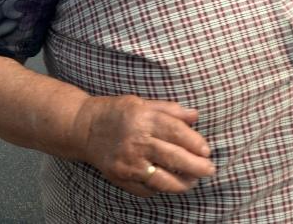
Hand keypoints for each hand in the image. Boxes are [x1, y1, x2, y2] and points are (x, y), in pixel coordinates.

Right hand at [73, 95, 214, 196]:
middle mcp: (136, 141)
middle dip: (196, 166)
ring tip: (192, 181)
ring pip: (163, 179)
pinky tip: (169, 183)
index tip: (207, 150)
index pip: (177, 133)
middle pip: (174, 157)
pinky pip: (147, 189)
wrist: (83, 128)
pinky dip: (161, 188)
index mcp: (143, 119)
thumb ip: (169, 109)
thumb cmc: (116, 113)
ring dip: (182, 183)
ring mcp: (128, 162)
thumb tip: (195, 115)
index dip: (195, 143)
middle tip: (209, 169)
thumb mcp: (141, 103)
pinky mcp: (121, 177)